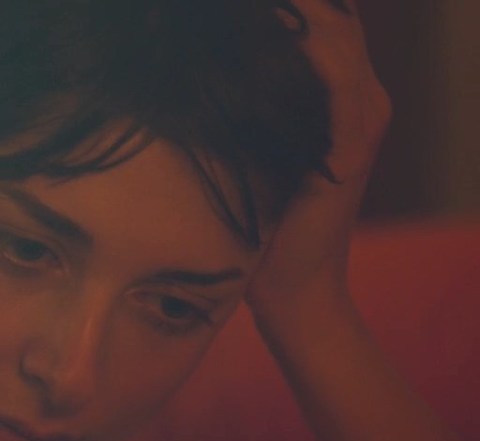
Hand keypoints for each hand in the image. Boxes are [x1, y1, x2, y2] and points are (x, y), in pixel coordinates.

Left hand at [245, 0, 390, 314]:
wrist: (287, 288)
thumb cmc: (257, 223)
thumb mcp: (251, 148)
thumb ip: (246, 104)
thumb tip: (199, 62)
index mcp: (343, 94)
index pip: (324, 22)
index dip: (285, 8)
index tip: (227, 10)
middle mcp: (364, 98)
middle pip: (334, 18)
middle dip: (287, 6)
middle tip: (227, 7)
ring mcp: (364, 117)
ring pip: (337, 35)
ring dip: (292, 16)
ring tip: (236, 13)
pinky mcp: (353, 143)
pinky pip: (336, 77)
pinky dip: (303, 50)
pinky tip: (267, 36)